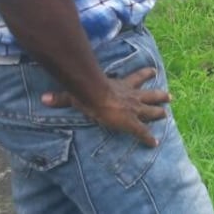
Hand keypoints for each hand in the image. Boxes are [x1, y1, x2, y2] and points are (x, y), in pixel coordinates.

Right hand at [41, 67, 170, 147]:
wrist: (97, 98)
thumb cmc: (88, 93)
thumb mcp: (77, 92)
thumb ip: (61, 96)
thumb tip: (43, 98)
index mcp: (122, 86)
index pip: (136, 77)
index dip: (144, 74)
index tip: (153, 70)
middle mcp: (132, 96)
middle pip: (149, 94)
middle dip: (159, 96)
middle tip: (170, 96)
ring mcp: (134, 110)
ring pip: (151, 111)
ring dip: (159, 112)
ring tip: (167, 114)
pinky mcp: (132, 123)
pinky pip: (143, 132)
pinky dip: (149, 138)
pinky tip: (154, 143)